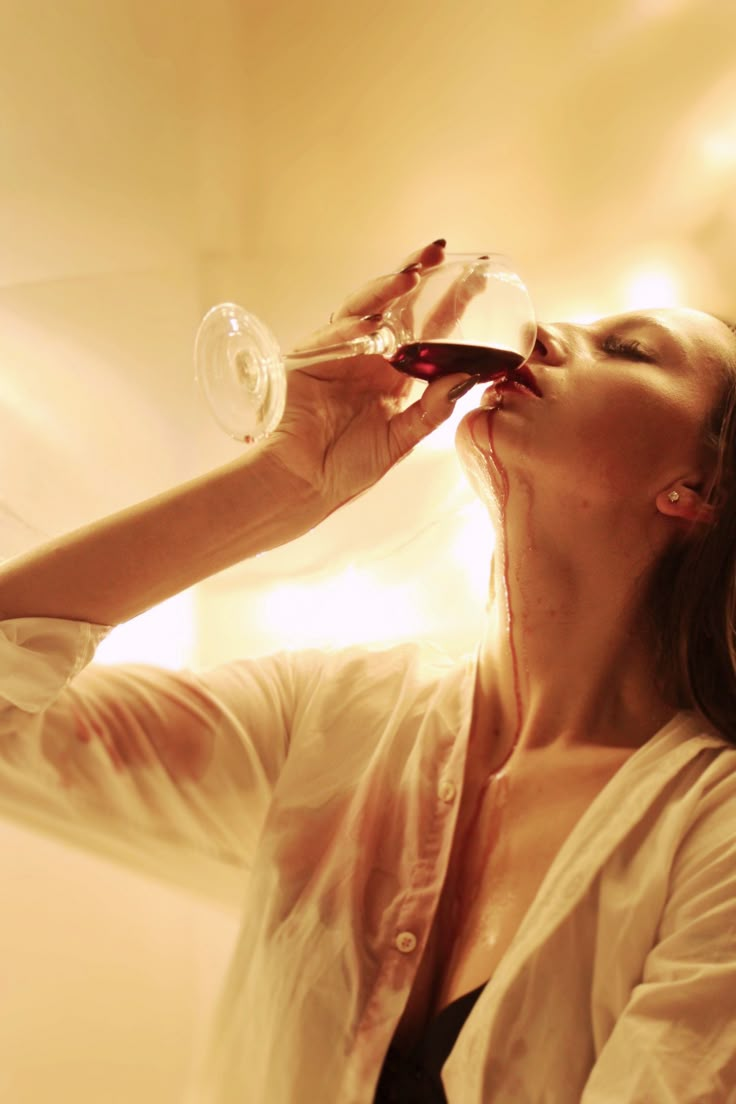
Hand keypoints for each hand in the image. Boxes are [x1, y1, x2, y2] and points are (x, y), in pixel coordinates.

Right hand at [267, 241, 474, 515]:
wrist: (305, 484)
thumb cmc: (349, 467)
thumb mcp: (402, 440)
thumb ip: (432, 410)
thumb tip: (468, 377)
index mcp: (394, 376)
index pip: (427, 331)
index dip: (449, 306)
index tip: (476, 283)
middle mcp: (368, 357)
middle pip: (395, 306)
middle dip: (416, 275)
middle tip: (439, 251)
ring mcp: (338, 354)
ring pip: (363, 309)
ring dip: (384, 290)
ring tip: (410, 276)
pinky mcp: (308, 360)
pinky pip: (330, 337)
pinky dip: (349, 329)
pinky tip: (369, 323)